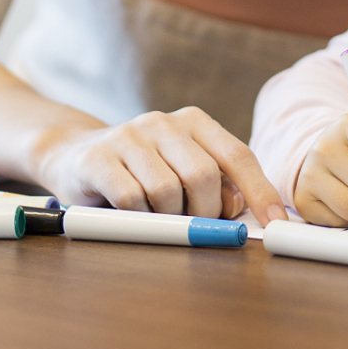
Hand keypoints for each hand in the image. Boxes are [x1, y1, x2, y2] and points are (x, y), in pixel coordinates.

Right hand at [38, 107, 286, 224]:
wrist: (72, 155)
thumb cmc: (139, 172)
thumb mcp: (182, 172)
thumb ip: (215, 186)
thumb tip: (244, 211)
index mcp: (194, 122)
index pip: (237, 156)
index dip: (259, 191)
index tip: (275, 223)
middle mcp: (163, 122)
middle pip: (204, 175)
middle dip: (205, 213)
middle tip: (193, 226)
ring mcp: (129, 135)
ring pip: (168, 190)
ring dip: (167, 217)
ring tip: (154, 215)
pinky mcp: (98, 157)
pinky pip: (132, 199)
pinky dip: (138, 217)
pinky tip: (129, 213)